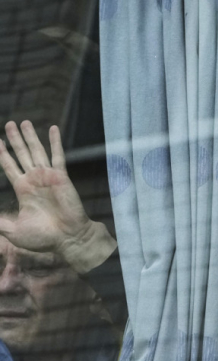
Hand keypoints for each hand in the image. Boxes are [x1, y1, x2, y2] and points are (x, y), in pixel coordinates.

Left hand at [0, 121, 115, 272]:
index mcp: (23, 189)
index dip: (3, 154)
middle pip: (22, 154)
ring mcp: (48, 176)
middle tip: (9, 124)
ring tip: (24, 122)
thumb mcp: (12, 230)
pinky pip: (57, 156)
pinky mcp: (61, 176)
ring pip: (36, 151)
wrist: (68, 238)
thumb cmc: (43, 238)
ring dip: (30, 136)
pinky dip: (55, 142)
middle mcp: (34, 180)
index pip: (9, 166)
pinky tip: (53, 128)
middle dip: (15, 139)